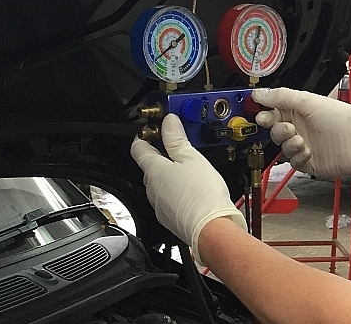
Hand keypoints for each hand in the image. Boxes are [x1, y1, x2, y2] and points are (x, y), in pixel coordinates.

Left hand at [130, 114, 247, 261]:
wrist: (211, 229)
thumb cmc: (202, 196)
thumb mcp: (192, 158)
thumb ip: (177, 139)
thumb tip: (168, 122)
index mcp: (153, 170)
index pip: (139, 147)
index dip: (146, 135)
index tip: (156, 129)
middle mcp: (151, 189)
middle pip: (151, 165)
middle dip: (163, 154)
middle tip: (180, 145)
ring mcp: (160, 205)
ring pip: (162, 183)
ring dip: (172, 174)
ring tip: (192, 167)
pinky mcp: (171, 217)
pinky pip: (171, 198)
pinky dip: (179, 190)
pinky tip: (195, 188)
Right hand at [251, 88, 350, 178]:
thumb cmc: (341, 120)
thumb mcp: (307, 101)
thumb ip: (280, 97)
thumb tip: (259, 93)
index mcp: (298, 109)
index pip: (273, 110)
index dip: (264, 113)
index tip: (259, 115)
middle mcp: (300, 126)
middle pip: (274, 129)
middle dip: (277, 129)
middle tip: (287, 128)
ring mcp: (303, 144)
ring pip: (281, 146)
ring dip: (288, 143)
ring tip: (300, 140)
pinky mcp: (307, 161)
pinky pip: (292, 161)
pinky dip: (297, 156)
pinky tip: (308, 151)